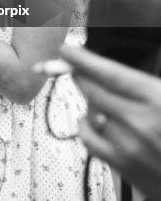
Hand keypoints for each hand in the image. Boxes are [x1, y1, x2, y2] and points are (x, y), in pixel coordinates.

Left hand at [60, 45, 160, 199]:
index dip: (84, 60)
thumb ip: (140, 84)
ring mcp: (130, 147)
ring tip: (102, 100)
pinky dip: (86, 127)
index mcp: (157, 98)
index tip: (67, 51)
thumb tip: (105, 72)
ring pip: (90, 113)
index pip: (110, 74)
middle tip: (78, 70)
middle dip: (81, 76)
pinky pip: (89, 140)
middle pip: (93, 91)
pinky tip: (92, 121)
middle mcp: (141, 122)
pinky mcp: (125, 168)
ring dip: (90, 103)